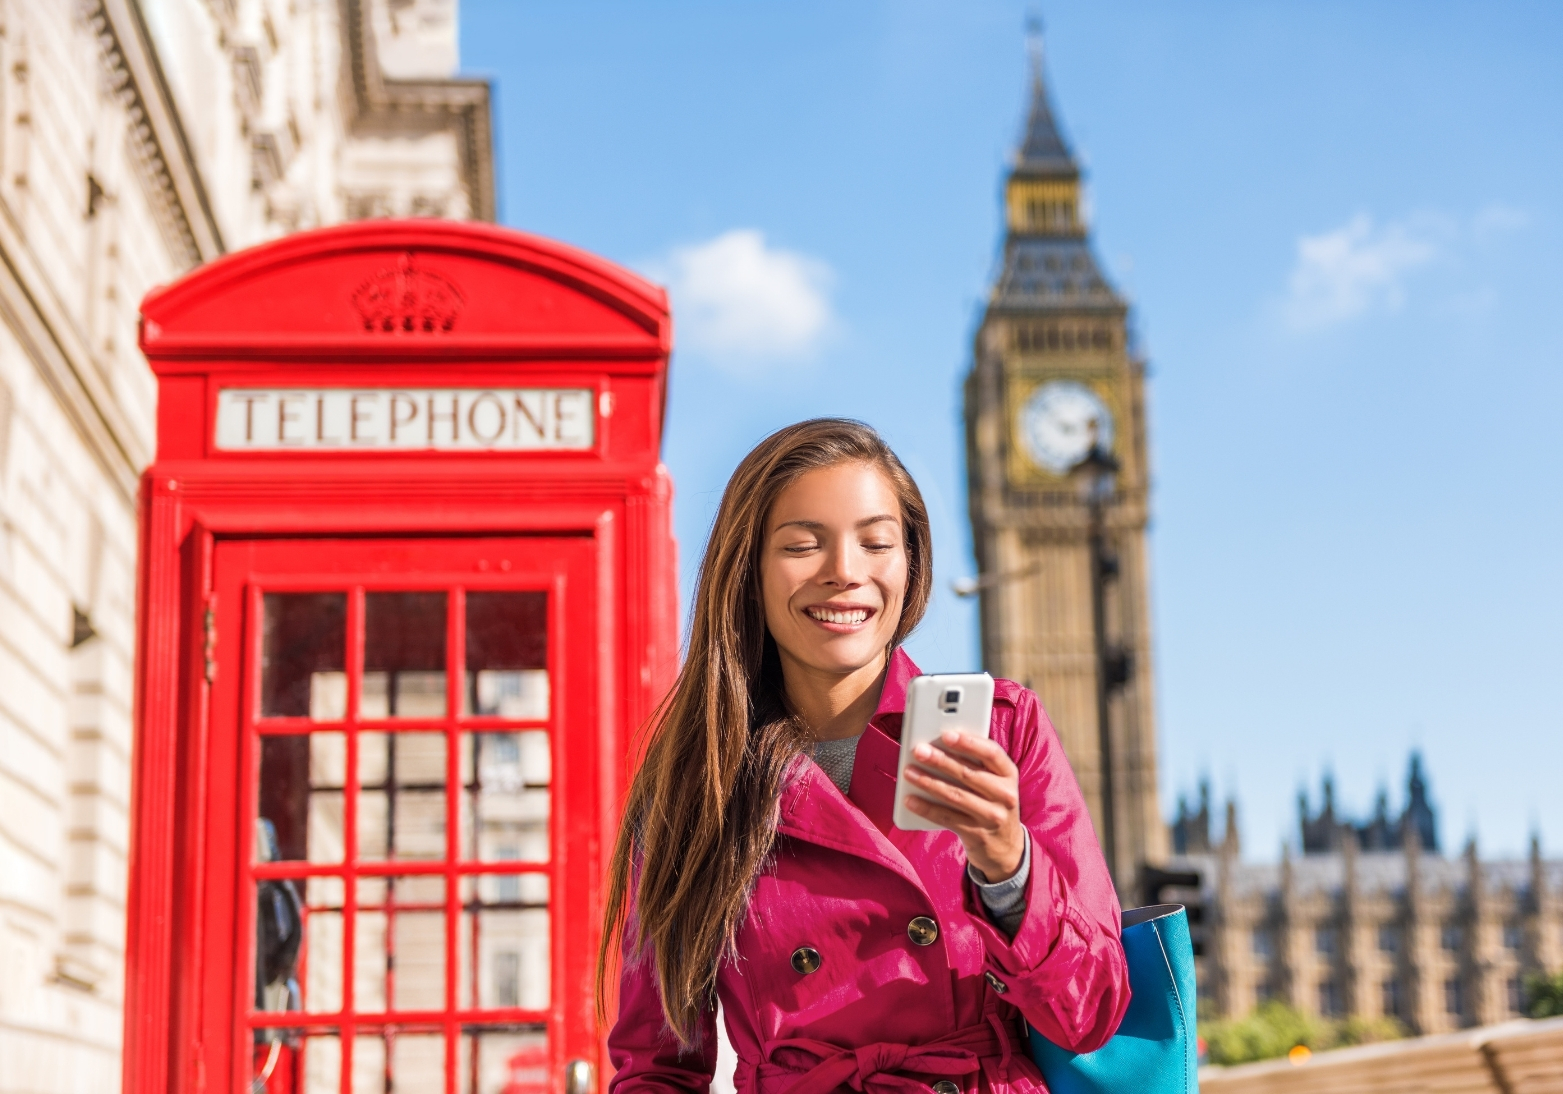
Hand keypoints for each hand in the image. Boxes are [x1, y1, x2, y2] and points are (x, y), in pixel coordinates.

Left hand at [903, 730, 1023, 880]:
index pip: (992, 753)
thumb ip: (975, 764)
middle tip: (918, 750)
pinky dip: (926, 808)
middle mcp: (1005, 795)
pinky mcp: (976, 834)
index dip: (969, 743)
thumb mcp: (995, 782)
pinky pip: (946, 817)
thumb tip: (938, 746)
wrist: (1005, 846)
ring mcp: (992, 816)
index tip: (947, 734)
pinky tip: (910, 800)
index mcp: (1009, 774)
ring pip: (955, 795)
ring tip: (909, 772)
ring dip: (928, 782)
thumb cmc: (991, 802)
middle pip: (968, 774)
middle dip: (940, 760)